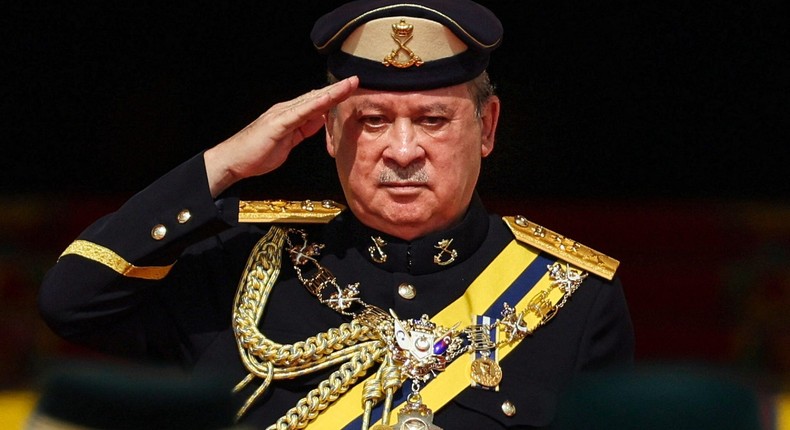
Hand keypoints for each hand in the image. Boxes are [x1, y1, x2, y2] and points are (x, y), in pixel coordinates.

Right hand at [203, 76, 358, 196]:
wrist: (233, 160)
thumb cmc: (258, 153)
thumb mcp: (288, 142)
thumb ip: (303, 130)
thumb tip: (319, 121)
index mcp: (290, 115)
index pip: (316, 103)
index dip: (334, 95)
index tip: (351, 89)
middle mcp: (286, 110)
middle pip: (317, 97)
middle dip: (338, 89)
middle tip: (356, 80)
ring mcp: (282, 115)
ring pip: (312, 101)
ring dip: (332, 92)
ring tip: (350, 84)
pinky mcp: (278, 124)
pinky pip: (301, 113)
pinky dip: (317, 105)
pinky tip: (329, 100)